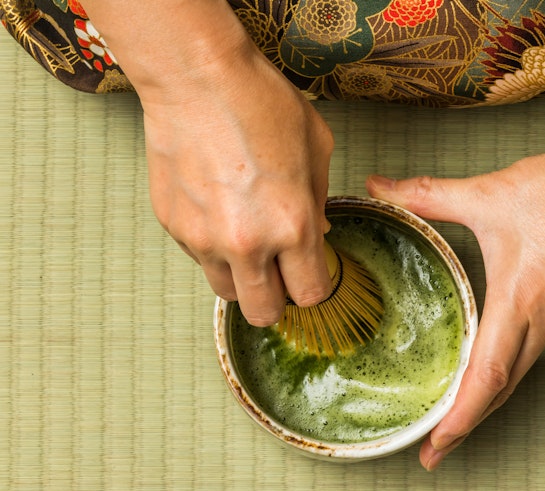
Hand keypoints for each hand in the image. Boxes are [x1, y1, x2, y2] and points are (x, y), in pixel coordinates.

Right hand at [143, 45, 334, 325]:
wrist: (196, 78)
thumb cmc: (261, 102)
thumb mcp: (316, 147)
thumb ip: (319, 201)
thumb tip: (316, 234)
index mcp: (292, 226)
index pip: (309, 294)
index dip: (314, 286)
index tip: (311, 272)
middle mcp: (247, 244)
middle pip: (264, 312)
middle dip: (277, 299)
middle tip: (280, 273)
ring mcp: (204, 239)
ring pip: (227, 292)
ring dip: (243, 277)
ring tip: (248, 240)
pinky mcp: (173, 227)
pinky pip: (199, 258)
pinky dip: (213, 248)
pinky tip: (219, 209)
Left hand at [366, 137, 544, 469]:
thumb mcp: (484, 195)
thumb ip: (426, 194)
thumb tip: (379, 186)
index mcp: (520, 302)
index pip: (486, 377)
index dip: (459, 417)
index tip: (435, 445)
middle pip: (503, 389)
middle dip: (467, 425)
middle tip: (436, 450)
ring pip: (522, 372)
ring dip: (489, 399)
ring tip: (459, 415)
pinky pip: (538, 350)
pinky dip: (512, 369)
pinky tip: (497, 363)